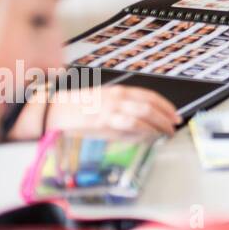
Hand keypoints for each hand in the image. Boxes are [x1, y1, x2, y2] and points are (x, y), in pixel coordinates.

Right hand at [10, 84, 181, 139]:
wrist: (53, 111)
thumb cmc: (79, 109)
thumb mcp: (105, 102)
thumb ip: (124, 109)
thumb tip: (145, 120)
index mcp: (118, 91)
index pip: (149, 96)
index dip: (165, 105)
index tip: (175, 114)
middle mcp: (116, 98)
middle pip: (149, 106)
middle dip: (166, 117)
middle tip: (174, 126)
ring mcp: (109, 110)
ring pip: (142, 116)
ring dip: (158, 126)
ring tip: (165, 134)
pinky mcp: (102, 123)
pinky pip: (129, 126)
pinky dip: (143, 131)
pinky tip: (150, 137)